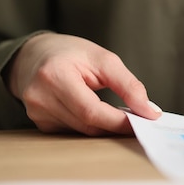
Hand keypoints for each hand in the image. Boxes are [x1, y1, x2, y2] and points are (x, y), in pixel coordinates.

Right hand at [7, 33, 161, 134]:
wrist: (35, 55)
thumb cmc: (71, 53)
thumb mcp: (104, 60)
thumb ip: (128, 85)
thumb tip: (149, 110)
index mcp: (55, 76)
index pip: (91, 110)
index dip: (119, 120)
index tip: (145, 121)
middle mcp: (40, 97)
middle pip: (87, 124)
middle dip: (116, 124)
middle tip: (139, 120)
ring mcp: (37, 112)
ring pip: (82, 131)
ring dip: (105, 126)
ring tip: (121, 112)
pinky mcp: (40, 122)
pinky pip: (73, 130)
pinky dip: (90, 124)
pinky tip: (98, 112)